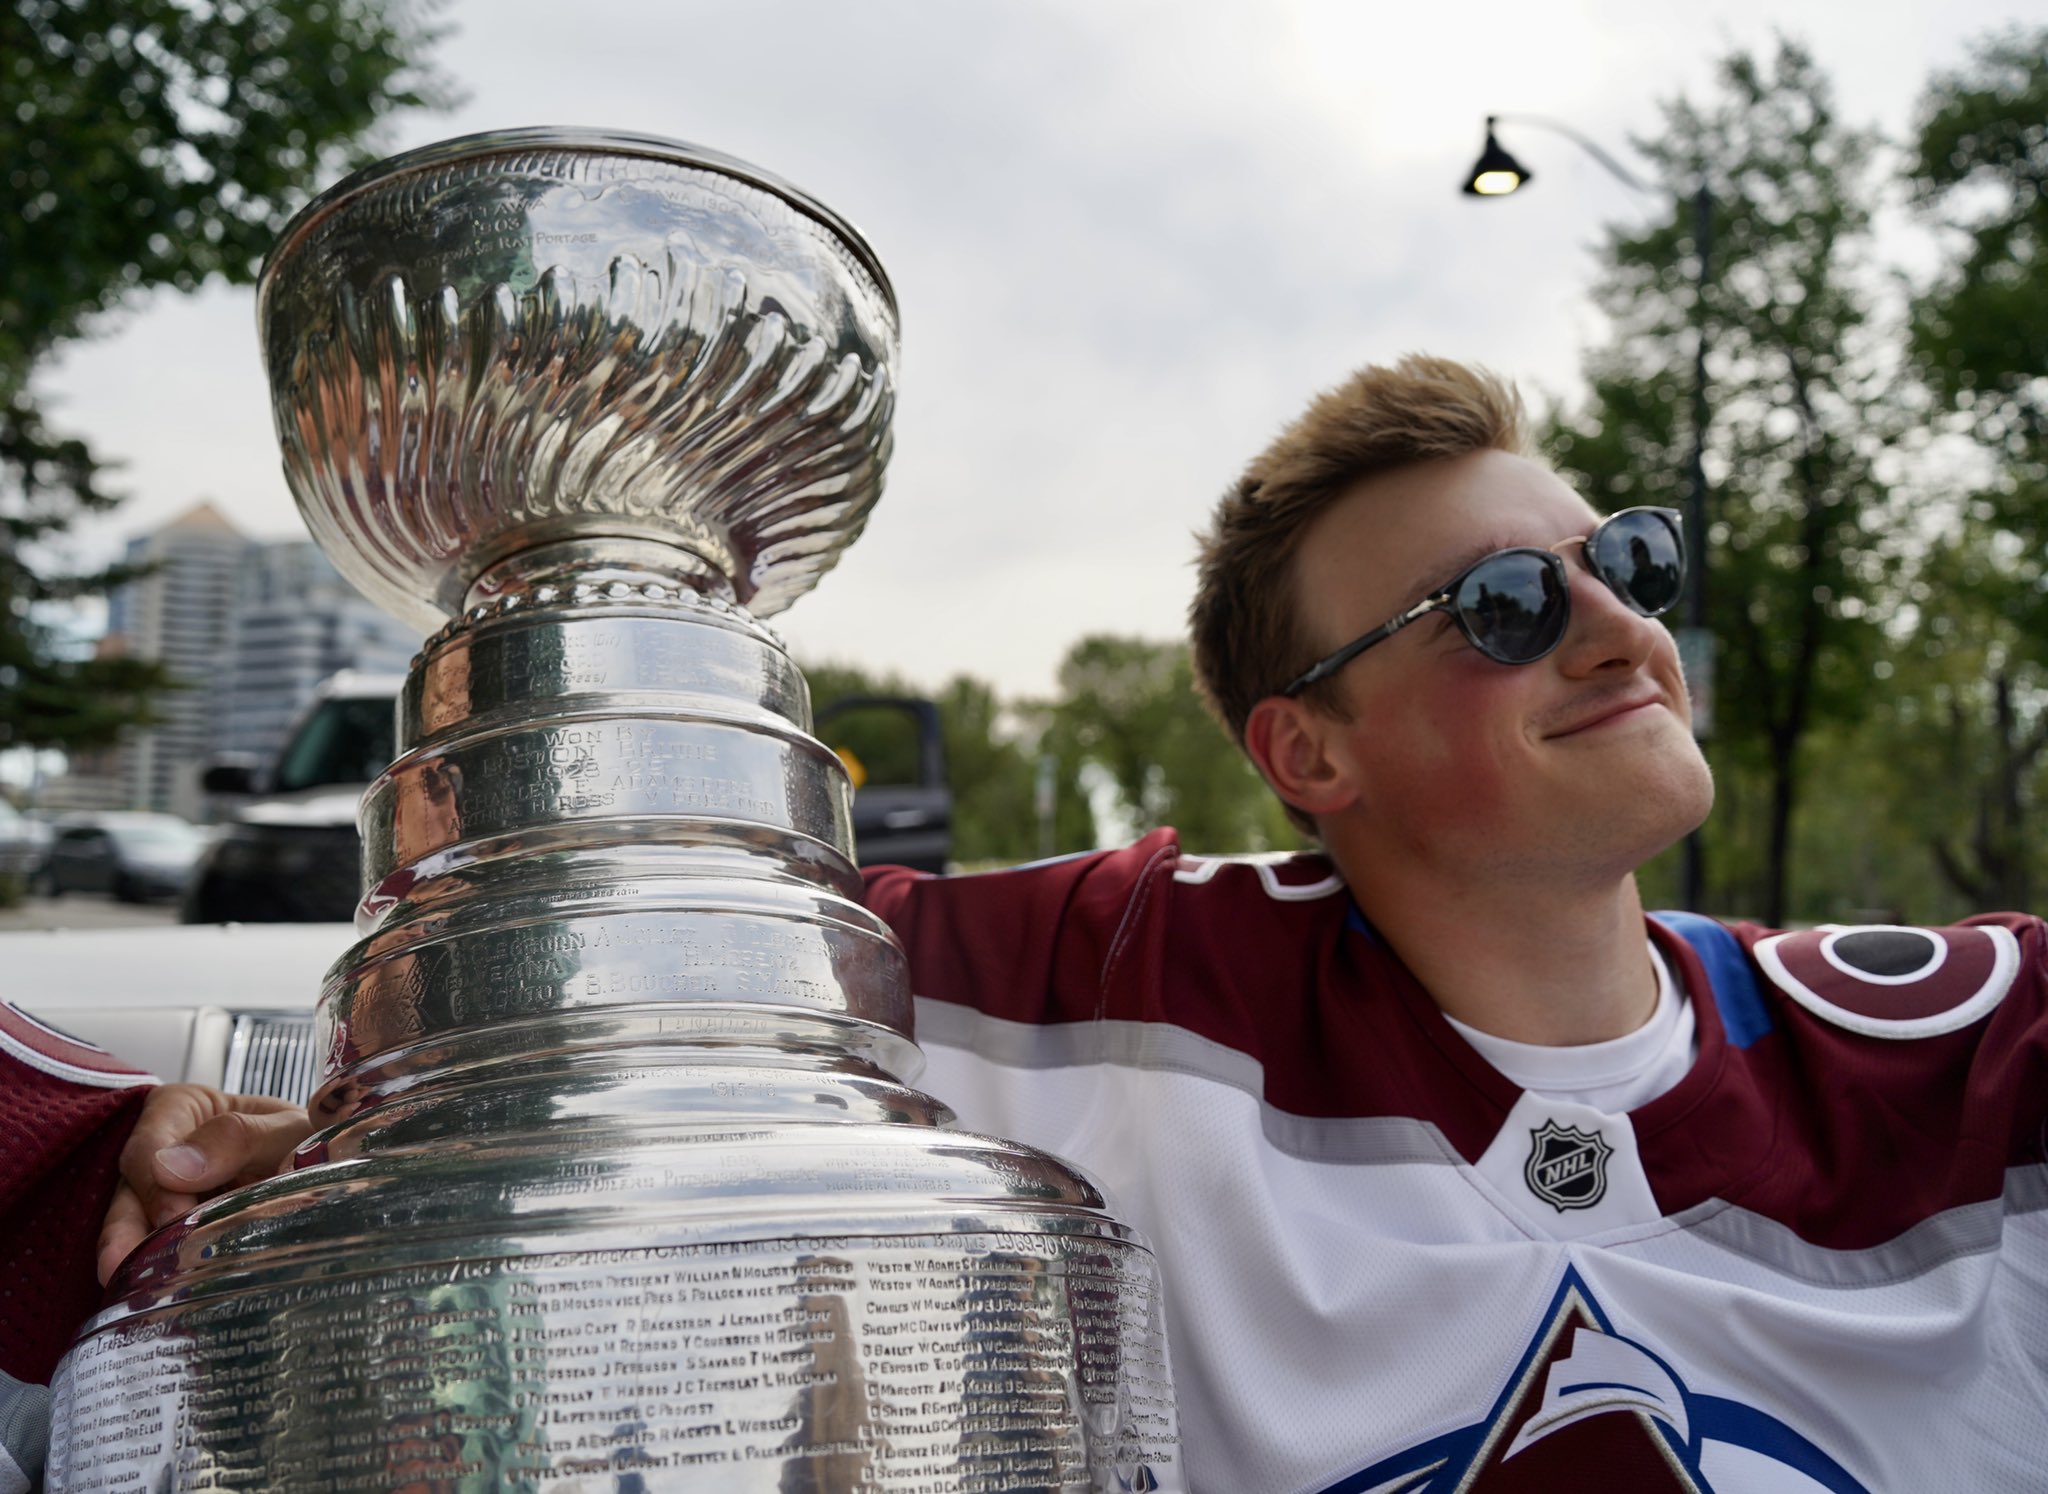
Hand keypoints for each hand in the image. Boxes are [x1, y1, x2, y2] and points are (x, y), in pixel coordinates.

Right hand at [98, 1085, 312, 1285]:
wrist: (318, 1165)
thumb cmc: (299, 1137)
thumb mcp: (283, 1128)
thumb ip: (238, 1137)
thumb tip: (174, 1167)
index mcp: (178, 1112)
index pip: (149, 1145)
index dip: (155, 1182)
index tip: (173, 1214)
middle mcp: (158, 1154)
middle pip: (131, 1191)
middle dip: (125, 1231)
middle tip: (117, 1267)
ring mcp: (161, 1196)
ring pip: (134, 1227)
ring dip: (134, 1258)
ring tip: (131, 1291)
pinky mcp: (172, 1232)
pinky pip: (157, 1251)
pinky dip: (159, 1271)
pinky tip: (157, 1294)